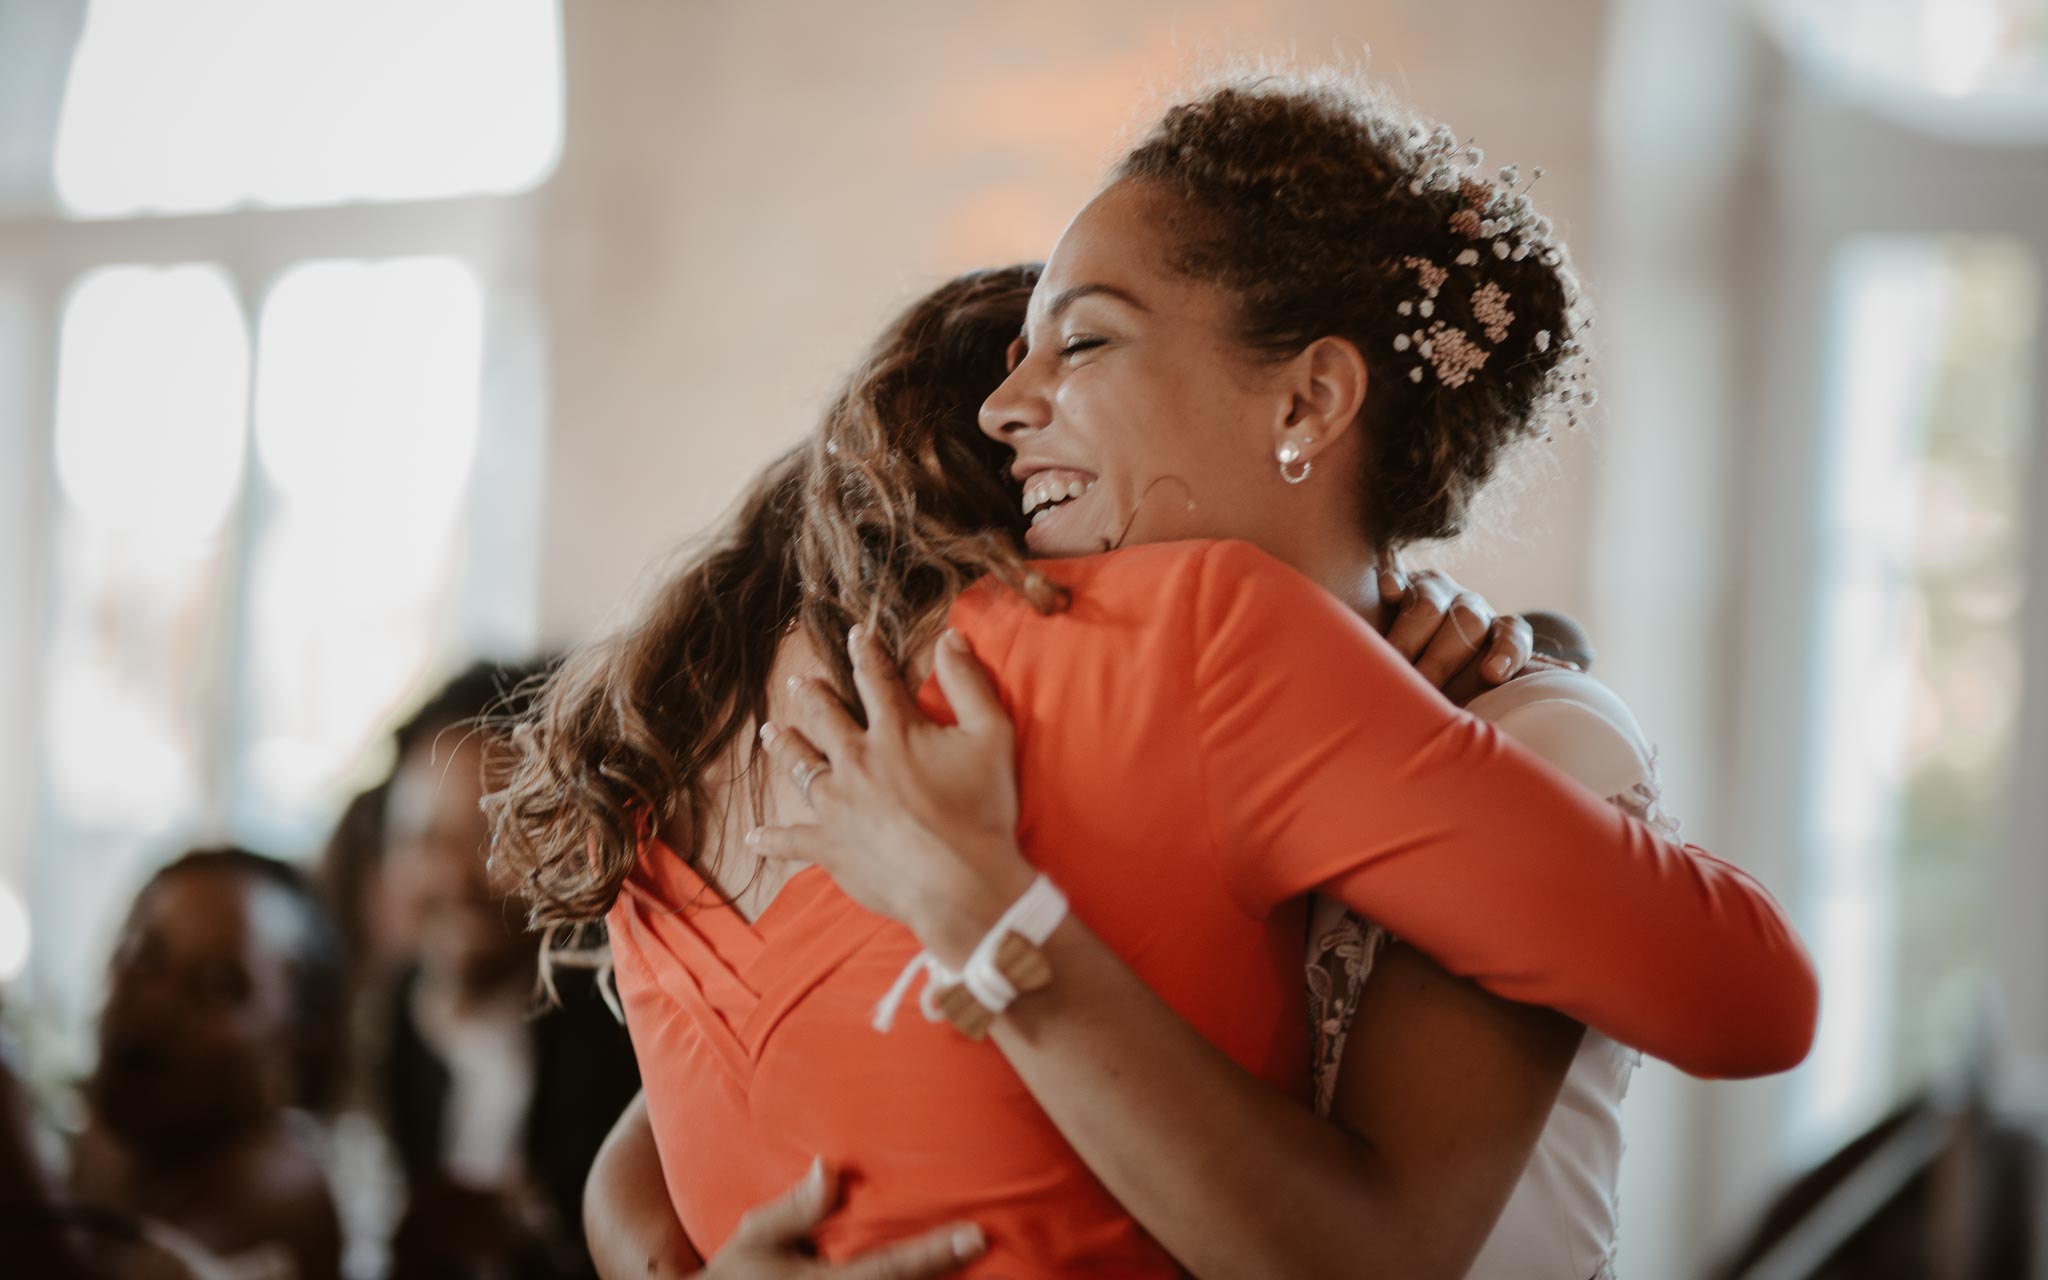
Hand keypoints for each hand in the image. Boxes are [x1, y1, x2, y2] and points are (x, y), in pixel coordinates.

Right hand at [704, 1159, 982, 1279]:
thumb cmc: (739, 1273)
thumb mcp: (755, 1236)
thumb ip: (797, 1207)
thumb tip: (830, 1167)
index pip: (890, 1271)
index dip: (935, 1253)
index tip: (975, 1234)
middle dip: (953, 1278)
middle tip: (1002, 1250)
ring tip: (1004, 1270)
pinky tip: (948, 1278)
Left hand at [748, 624, 1033, 963]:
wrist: (961, 884)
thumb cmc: (981, 811)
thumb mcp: (991, 736)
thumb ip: (968, 684)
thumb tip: (949, 638)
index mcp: (895, 732)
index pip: (876, 681)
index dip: (866, 654)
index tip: (855, 634)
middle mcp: (856, 761)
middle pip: (826, 719)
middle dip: (812, 697)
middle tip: (797, 684)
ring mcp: (837, 805)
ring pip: (801, 767)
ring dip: (785, 747)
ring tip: (771, 732)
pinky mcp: (829, 847)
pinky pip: (791, 841)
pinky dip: (771, 839)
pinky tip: (753, 838)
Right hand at [1371, 553, 1539, 705]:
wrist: (1411, 667)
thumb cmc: (1452, 690)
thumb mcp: (1482, 696)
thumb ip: (1515, 689)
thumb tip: (1572, 677)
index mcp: (1499, 635)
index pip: (1512, 637)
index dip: (1506, 653)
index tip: (1493, 676)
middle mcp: (1471, 610)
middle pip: (1468, 621)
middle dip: (1442, 657)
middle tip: (1422, 685)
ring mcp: (1437, 593)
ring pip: (1431, 603)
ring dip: (1411, 637)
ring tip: (1394, 662)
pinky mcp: (1401, 586)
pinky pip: (1400, 579)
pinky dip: (1396, 584)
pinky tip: (1391, 592)